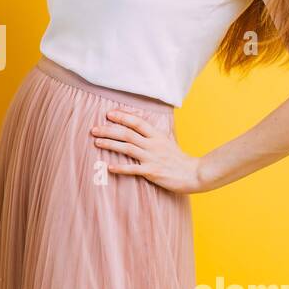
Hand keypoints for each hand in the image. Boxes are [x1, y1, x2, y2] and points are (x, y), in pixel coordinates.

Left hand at [91, 107, 207, 193]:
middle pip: (127, 133)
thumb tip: (145, 128)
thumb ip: (155, 135)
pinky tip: (109, 167)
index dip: (122, 116)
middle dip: (109, 130)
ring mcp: (152, 158)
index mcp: (157, 136)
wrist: (194, 174)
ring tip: (96, 143)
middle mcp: (153, 144)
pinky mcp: (152, 172)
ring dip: (110, 144)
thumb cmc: (180, 159)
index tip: (109, 114)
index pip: (137, 122)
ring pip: (127, 148)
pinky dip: (120, 168)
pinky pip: (133, 169)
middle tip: (94, 129)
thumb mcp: (168, 142)